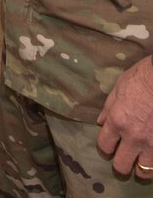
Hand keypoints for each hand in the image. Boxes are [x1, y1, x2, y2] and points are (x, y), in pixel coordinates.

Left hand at [97, 56, 152, 178]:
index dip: (106, 148)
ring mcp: (152, 143)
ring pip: (144, 171)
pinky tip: (152, 153)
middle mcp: (133, 136)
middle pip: (121, 165)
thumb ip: (108, 107)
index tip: (110, 146)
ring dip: (141, 167)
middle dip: (121, 164)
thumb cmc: (141, 77)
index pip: (104, 146)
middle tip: (125, 158)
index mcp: (117, 121)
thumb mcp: (119, 87)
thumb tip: (100, 122)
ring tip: (141, 161)